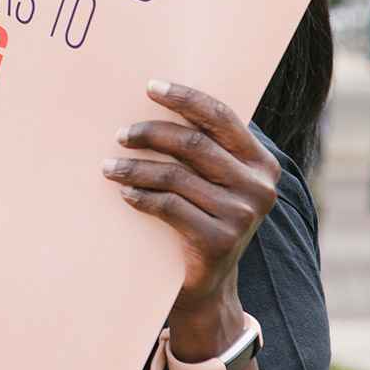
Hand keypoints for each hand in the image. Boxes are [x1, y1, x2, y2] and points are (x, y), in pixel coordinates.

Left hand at [104, 80, 280, 355]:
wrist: (206, 283)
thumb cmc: (201, 216)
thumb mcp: (212, 180)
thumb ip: (202, 147)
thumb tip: (156, 99)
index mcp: (261, 163)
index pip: (221, 117)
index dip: (184, 98)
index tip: (150, 86)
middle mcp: (259, 187)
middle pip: (193, 143)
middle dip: (150, 133)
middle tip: (120, 135)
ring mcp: (242, 216)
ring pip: (175, 175)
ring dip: (134, 167)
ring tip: (108, 167)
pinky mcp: (220, 241)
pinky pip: (168, 206)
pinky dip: (140, 196)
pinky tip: (124, 193)